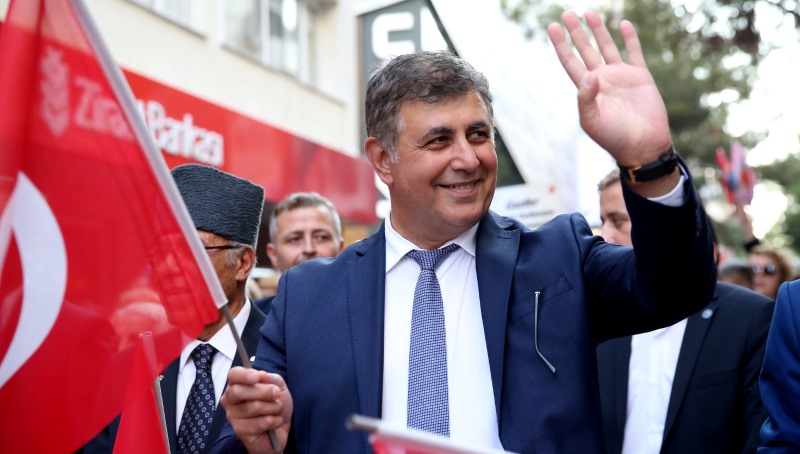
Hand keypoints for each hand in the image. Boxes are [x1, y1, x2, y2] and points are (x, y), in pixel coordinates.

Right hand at [220, 366, 292, 453]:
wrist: (281, 428)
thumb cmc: (275, 405)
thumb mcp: (278, 386)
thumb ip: (271, 378)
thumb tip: (261, 375)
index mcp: (237, 384)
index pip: (233, 375)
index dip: (244, 375)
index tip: (257, 377)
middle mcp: (231, 400)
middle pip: (238, 391)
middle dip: (263, 392)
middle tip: (276, 393)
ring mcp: (233, 416)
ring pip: (253, 407)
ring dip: (273, 407)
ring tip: (277, 410)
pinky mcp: (240, 431)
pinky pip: (260, 423)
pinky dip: (274, 421)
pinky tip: (275, 422)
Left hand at [547, 10, 671, 166]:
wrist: (643, 146)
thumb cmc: (614, 138)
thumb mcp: (592, 121)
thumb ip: (586, 98)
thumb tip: (589, 74)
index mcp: (587, 89)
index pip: (570, 61)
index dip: (561, 45)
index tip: (552, 27)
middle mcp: (602, 79)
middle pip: (585, 49)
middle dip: (576, 32)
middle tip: (567, 14)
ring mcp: (621, 76)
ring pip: (607, 47)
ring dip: (599, 30)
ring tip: (590, 12)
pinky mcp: (640, 77)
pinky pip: (634, 53)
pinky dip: (630, 39)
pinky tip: (623, 24)